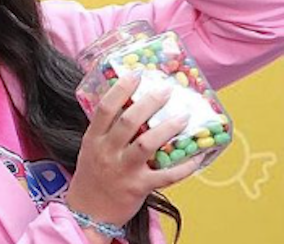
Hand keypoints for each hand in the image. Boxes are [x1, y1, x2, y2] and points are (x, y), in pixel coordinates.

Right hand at [65, 73, 202, 228]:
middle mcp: (107, 152)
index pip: (105, 109)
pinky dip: (184, 165)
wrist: (89, 212)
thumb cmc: (92, 176)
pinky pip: (166, 175)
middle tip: (167, 90)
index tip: (136, 74)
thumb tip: (129, 105)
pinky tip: (198, 155)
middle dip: (150, 103)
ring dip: (168, 128)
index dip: (121, 89)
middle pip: (128, 122)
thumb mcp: (90, 148)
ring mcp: (123, 170)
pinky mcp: (139, 187)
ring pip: (147, 145)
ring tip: (184, 116)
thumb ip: (106, 130)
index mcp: (93, 139)